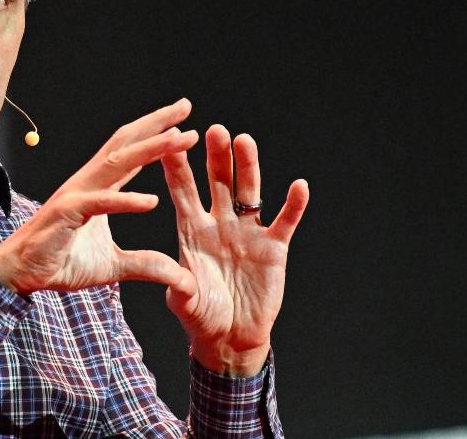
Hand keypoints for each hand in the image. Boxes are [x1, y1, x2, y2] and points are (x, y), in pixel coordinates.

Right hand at [0, 99, 199, 294]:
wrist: (21, 274)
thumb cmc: (61, 263)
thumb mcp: (114, 267)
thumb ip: (145, 265)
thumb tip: (177, 275)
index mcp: (98, 188)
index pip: (131, 153)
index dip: (156, 135)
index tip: (185, 122)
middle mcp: (88, 182)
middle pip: (126, 144)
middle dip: (156, 124)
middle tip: (185, 106)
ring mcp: (76, 194)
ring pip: (117, 163)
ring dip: (150, 148)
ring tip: (180, 138)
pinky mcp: (66, 213)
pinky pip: (100, 203)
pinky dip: (125, 201)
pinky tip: (152, 201)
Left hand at [161, 124, 308, 375]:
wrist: (231, 336)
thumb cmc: (201, 316)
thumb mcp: (183, 300)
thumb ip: (179, 284)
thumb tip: (174, 274)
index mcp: (191, 230)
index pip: (182, 191)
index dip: (176, 167)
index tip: (168, 140)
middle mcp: (219, 223)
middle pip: (218, 182)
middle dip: (216, 157)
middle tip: (214, 129)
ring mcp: (247, 232)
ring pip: (249, 192)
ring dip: (248, 167)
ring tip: (245, 140)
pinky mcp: (273, 247)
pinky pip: (285, 221)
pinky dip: (293, 205)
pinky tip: (299, 186)